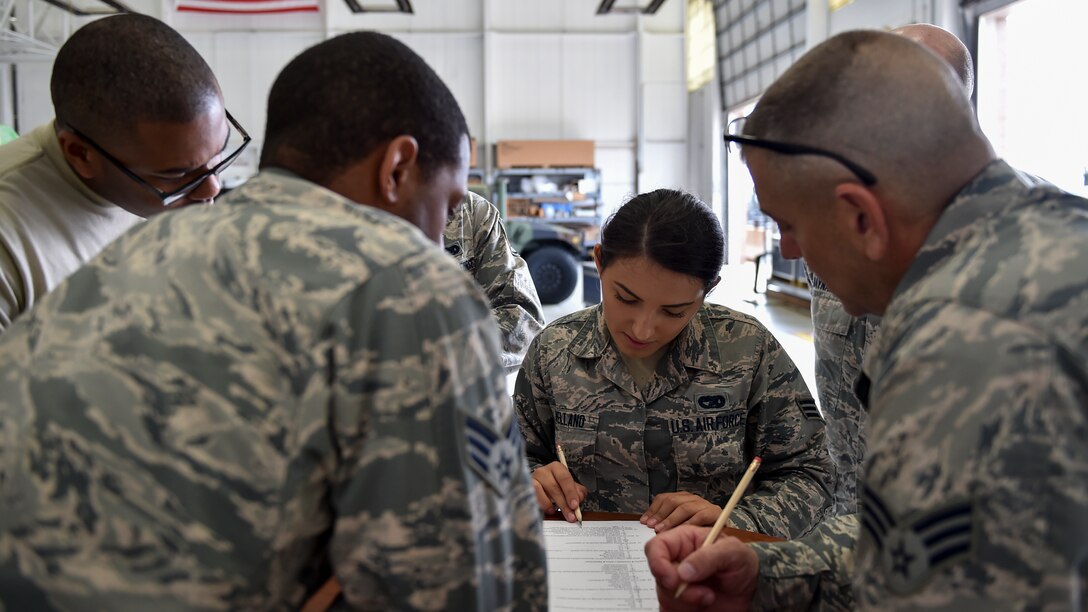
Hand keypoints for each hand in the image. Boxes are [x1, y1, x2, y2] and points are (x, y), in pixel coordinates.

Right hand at [531, 461, 587, 521]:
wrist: (540, 485)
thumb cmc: (557, 485)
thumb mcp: (570, 487)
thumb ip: (578, 492)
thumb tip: (579, 499)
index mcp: (557, 468)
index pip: (565, 478)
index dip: (570, 492)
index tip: (574, 505)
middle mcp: (543, 471)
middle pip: (554, 487)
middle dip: (564, 504)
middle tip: (571, 516)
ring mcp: (532, 479)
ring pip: (541, 492)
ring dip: (551, 506)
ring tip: (557, 513)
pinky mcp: (526, 488)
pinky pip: (533, 498)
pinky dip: (541, 505)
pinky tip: (548, 510)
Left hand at [642, 492, 721, 531]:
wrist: (726, 540)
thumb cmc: (700, 534)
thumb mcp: (680, 525)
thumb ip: (666, 523)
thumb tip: (647, 523)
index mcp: (682, 499)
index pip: (664, 498)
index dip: (653, 509)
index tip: (645, 521)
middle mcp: (693, 499)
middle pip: (673, 501)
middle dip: (661, 515)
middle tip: (652, 527)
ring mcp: (705, 504)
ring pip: (685, 508)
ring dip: (671, 520)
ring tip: (662, 531)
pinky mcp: (716, 513)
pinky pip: (700, 517)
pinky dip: (689, 524)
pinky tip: (681, 533)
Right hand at [644, 526, 758, 611]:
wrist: (750, 592)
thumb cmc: (742, 563)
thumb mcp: (733, 552)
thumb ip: (710, 556)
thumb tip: (684, 570)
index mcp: (683, 541)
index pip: (657, 546)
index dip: (657, 562)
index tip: (672, 579)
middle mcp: (675, 562)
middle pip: (658, 574)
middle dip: (679, 588)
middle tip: (704, 593)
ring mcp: (676, 583)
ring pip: (664, 595)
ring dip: (688, 602)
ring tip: (710, 596)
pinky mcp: (678, 603)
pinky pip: (670, 610)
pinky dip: (687, 611)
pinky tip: (705, 605)